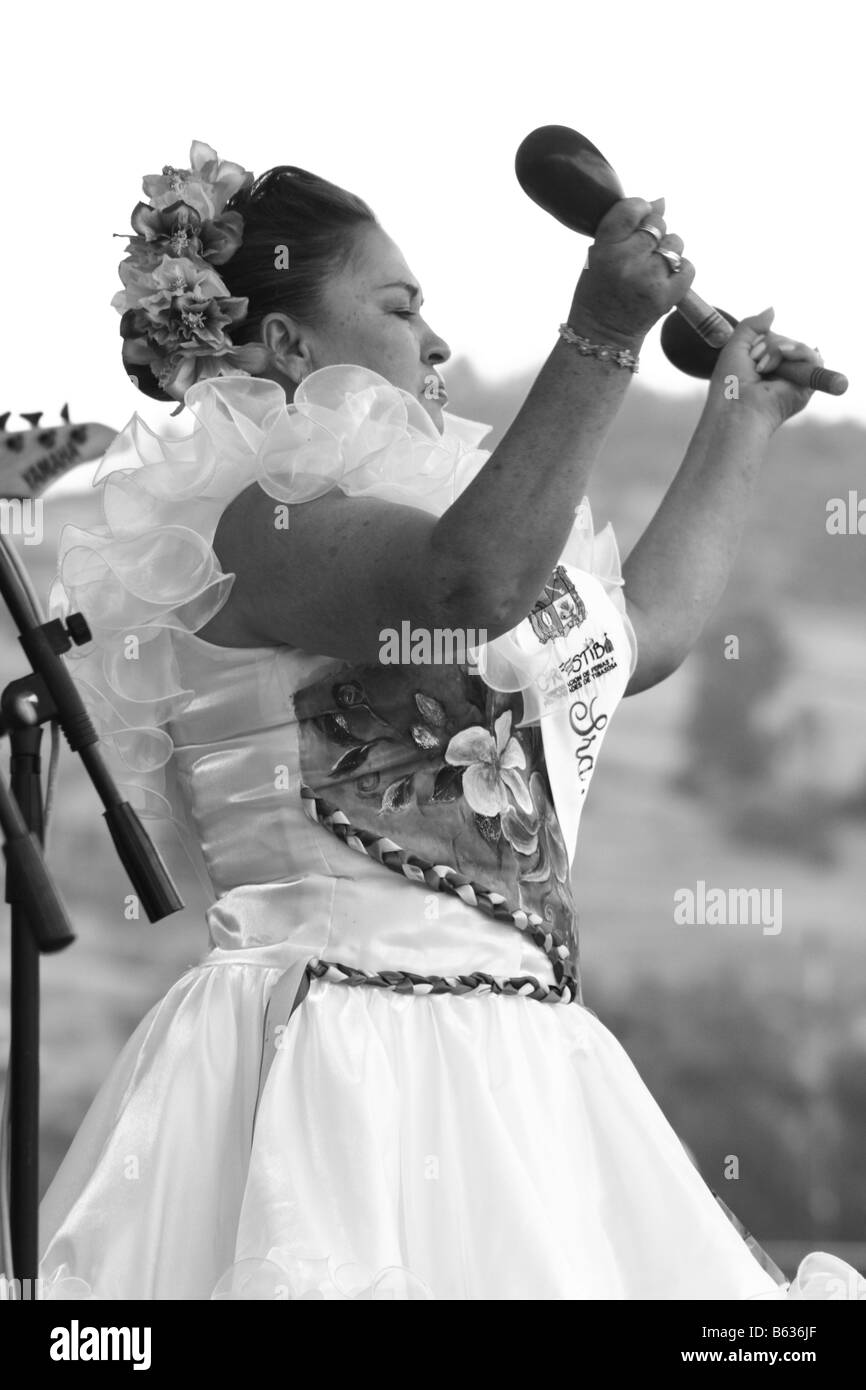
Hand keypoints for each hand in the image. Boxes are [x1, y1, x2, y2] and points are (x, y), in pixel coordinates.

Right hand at [569, 197, 695, 344]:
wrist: (601, 336)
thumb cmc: (599, 291)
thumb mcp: (599, 255)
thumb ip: (626, 228)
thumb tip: (661, 201)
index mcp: (605, 249)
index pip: (631, 208)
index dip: (641, 208)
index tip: (639, 217)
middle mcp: (626, 262)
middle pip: (658, 225)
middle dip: (654, 234)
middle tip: (642, 254)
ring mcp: (649, 279)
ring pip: (675, 244)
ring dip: (668, 252)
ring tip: (652, 269)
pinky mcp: (667, 296)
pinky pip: (687, 267)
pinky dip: (680, 271)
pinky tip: (665, 280)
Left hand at [711, 307, 822, 430]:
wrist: (737, 408)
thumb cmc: (730, 385)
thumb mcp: (735, 346)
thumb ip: (752, 325)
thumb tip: (773, 309)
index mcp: (764, 366)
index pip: (772, 339)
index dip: (761, 341)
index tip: (748, 356)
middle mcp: (780, 372)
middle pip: (784, 341)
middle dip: (768, 345)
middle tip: (754, 365)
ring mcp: (794, 378)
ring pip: (796, 346)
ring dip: (776, 350)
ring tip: (762, 368)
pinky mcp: (807, 385)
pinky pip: (812, 356)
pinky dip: (797, 352)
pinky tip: (784, 356)